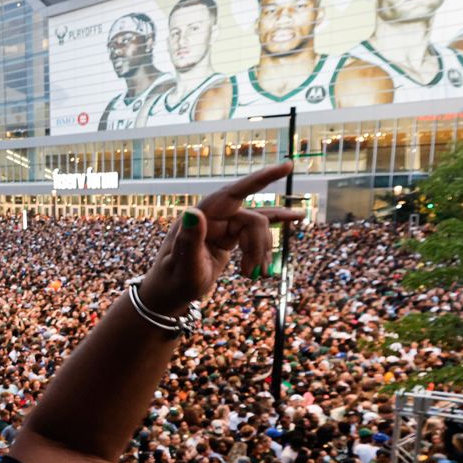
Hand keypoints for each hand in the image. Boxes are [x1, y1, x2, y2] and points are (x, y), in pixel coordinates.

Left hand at [139, 162, 301, 313]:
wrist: (167, 296)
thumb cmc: (172, 283)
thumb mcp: (184, 266)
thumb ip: (190, 240)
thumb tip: (193, 211)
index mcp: (199, 218)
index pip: (233, 193)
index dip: (261, 179)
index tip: (286, 167)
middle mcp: (211, 217)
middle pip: (252, 218)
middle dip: (260, 244)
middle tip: (255, 273)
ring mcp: (220, 226)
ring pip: (256, 228)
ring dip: (261, 251)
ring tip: (255, 275)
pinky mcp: (227, 237)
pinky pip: (254, 233)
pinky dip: (266, 242)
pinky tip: (295, 220)